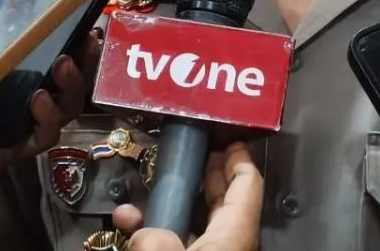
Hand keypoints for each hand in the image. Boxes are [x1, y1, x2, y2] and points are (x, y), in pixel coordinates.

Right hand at [112, 142, 262, 250]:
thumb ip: (153, 236)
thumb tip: (140, 231)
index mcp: (237, 235)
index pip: (248, 184)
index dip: (239, 158)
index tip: (228, 138)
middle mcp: (231, 245)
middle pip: (225, 201)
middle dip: (208, 173)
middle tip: (196, 152)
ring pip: (199, 225)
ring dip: (173, 206)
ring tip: (147, 190)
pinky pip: (181, 244)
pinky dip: (161, 233)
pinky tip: (131, 224)